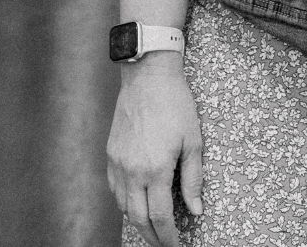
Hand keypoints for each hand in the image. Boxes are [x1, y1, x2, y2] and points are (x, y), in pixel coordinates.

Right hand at [106, 53, 203, 246]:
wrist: (148, 76)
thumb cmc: (175, 104)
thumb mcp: (193, 140)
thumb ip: (193, 178)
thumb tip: (195, 210)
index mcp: (156, 169)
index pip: (160, 217)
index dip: (169, 237)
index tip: (177, 245)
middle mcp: (132, 171)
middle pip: (139, 219)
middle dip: (153, 237)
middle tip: (165, 243)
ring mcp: (118, 163)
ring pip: (124, 207)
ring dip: (138, 221)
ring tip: (153, 227)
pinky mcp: (110, 154)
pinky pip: (114, 189)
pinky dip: (124, 203)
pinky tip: (135, 203)